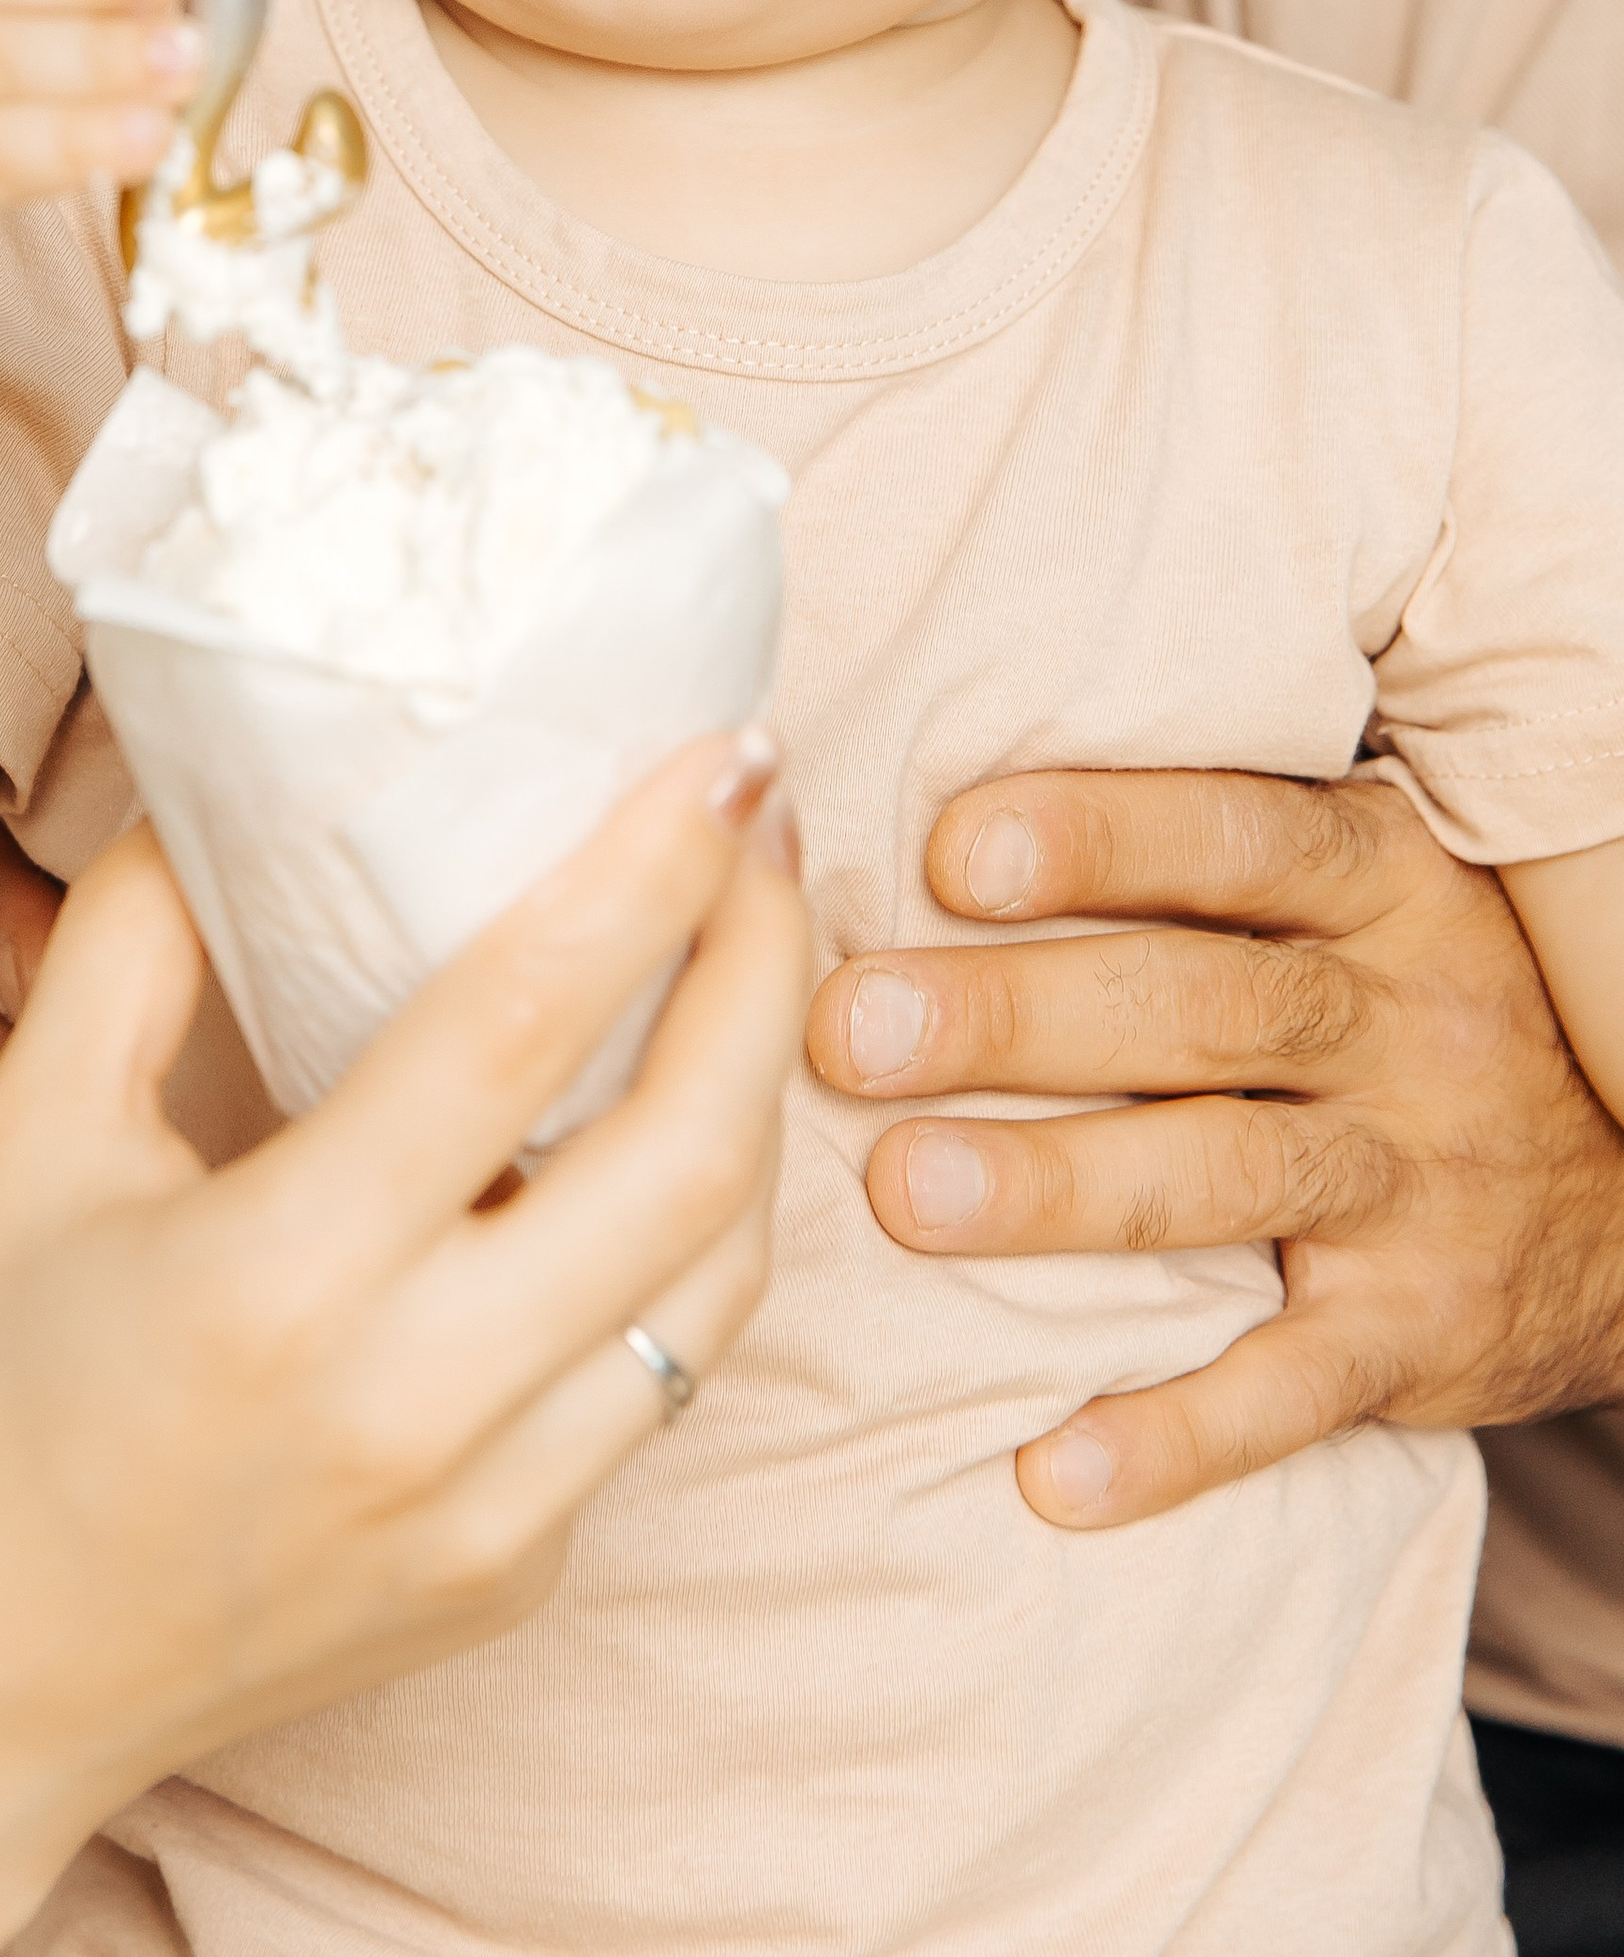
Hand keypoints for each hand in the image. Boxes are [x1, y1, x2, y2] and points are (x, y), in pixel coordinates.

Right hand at [0, 732, 809, 1956]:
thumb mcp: (22, 1142)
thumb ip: (135, 941)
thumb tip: (239, 776)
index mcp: (278, 1280)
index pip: (519, 1030)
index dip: (648, 872)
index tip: (724, 753)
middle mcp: (412, 1408)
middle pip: (687, 1157)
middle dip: (758, 967)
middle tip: (763, 829)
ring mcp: (486, 1514)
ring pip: (716, 1281)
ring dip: (751, 1103)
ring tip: (733, 959)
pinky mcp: (515, 1573)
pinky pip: (655, 1380)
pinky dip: (685, 1244)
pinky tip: (651, 1135)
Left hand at [806, 766, 1623, 1529]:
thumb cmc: (1408, 995)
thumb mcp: (1352, 891)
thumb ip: (1192, 846)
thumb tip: (927, 806)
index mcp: (1381, 882)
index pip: (1238, 834)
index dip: (1100, 835)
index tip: (951, 851)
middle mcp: (1405, 1022)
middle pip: (1199, 1006)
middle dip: (1018, 1015)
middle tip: (854, 1028)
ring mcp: (1418, 1181)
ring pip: (1227, 1177)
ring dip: (1060, 1188)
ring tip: (905, 1194)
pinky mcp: (1422, 1335)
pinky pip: (1293, 1392)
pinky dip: (1175, 1438)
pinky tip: (1052, 1471)